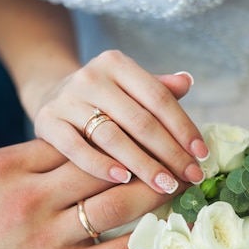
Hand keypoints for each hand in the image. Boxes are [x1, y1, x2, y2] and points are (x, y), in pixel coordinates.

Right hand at [0, 139, 184, 248]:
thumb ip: (39, 159)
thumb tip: (94, 139)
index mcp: (10, 166)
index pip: (78, 138)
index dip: (121, 132)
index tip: (151, 126)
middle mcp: (28, 197)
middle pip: (104, 164)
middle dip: (149, 155)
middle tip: (182, 151)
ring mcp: (46, 237)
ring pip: (117, 202)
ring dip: (158, 190)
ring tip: (183, 181)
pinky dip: (151, 236)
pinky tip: (174, 227)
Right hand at [29, 50, 208, 193]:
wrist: (49, 94)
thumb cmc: (103, 97)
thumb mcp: (129, 86)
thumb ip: (158, 88)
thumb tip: (188, 81)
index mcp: (117, 64)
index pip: (158, 98)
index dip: (183, 127)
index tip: (201, 155)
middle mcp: (91, 77)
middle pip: (140, 120)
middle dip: (170, 152)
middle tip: (190, 177)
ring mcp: (66, 100)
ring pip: (112, 137)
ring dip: (143, 164)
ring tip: (165, 185)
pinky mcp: (46, 122)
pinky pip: (77, 149)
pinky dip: (102, 166)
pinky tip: (125, 180)